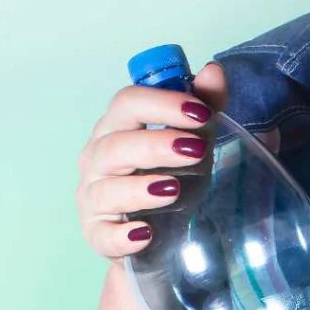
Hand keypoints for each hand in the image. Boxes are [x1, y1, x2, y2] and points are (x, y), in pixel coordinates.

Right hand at [74, 62, 227, 259]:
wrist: (162, 238)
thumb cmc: (173, 180)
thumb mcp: (195, 145)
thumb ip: (204, 109)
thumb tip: (214, 71)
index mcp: (118, 128)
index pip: (128, 103)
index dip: (162, 104)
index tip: (201, 112)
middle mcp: (98, 159)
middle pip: (115, 144)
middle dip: (155, 145)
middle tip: (196, 151)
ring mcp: (94, 198)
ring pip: (106, 189)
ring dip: (138, 188)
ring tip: (173, 190)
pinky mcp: (98, 235)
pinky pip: (103, 235)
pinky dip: (122, 236)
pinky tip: (146, 234)